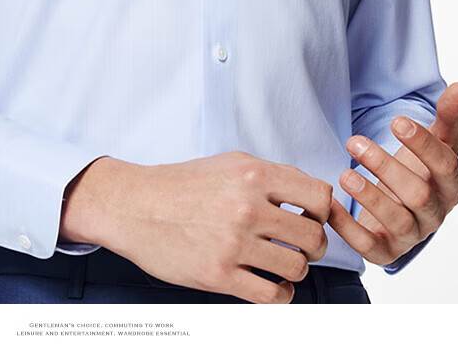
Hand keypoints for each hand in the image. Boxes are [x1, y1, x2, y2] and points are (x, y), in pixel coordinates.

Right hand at [63, 150, 332, 303]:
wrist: (135, 205)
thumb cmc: (182, 183)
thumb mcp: (229, 162)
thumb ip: (270, 176)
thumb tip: (309, 195)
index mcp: (253, 174)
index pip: (319, 197)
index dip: (323, 211)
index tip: (312, 218)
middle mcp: (247, 206)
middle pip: (314, 237)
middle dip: (313, 246)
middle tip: (300, 246)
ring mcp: (233, 242)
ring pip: (297, 268)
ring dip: (296, 270)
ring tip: (282, 265)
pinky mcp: (219, 275)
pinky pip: (271, 295)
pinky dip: (280, 295)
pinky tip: (269, 284)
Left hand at [327, 82, 457, 265]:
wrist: (398, 205)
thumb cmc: (418, 169)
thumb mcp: (434, 142)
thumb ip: (447, 117)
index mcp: (450, 186)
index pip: (446, 166)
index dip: (423, 144)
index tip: (397, 121)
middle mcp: (435, 213)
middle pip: (418, 194)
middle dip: (386, 167)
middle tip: (354, 142)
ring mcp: (411, 235)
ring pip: (397, 221)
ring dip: (370, 197)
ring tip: (344, 175)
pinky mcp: (386, 251)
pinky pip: (369, 246)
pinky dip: (348, 228)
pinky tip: (330, 205)